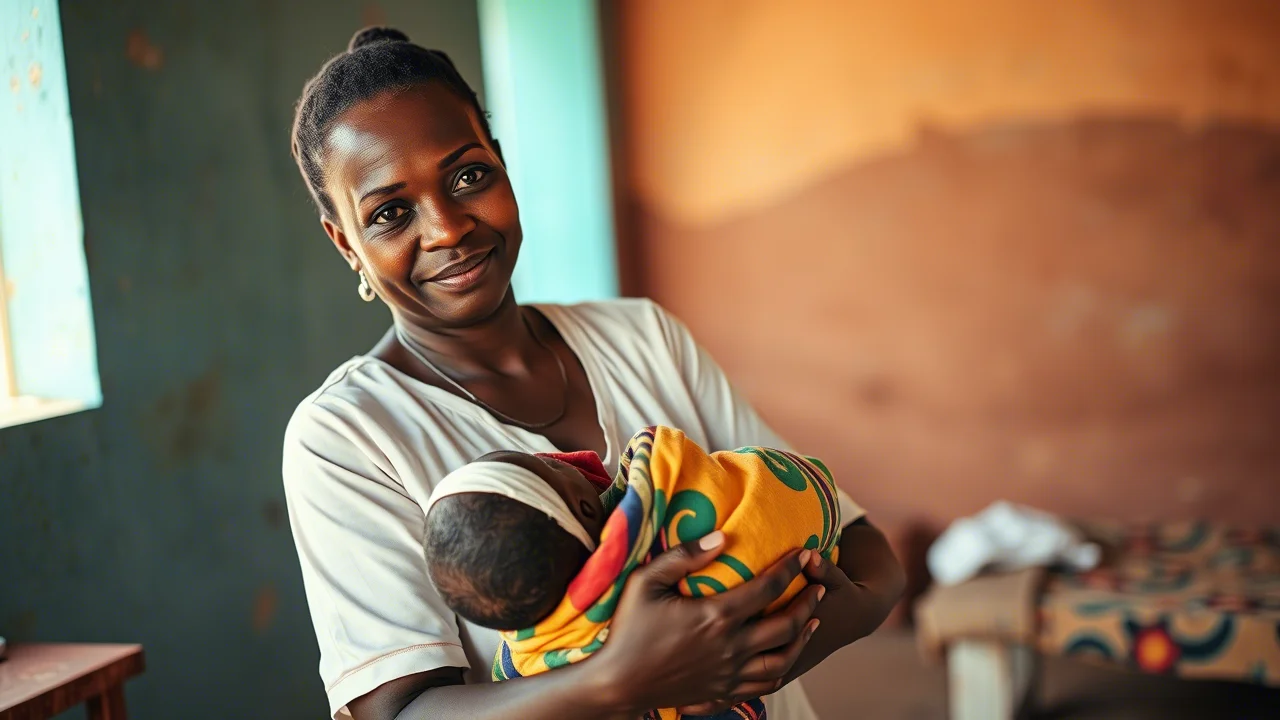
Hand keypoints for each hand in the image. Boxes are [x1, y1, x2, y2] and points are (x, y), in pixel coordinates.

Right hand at [591, 531, 823, 714]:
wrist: (618, 684)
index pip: (767, 588)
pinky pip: (766, 684)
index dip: (790, 568)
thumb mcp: (646, 582)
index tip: (804, 552)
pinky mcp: (723, 692)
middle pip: (786, 624)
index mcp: (715, 616)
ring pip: (784, 659)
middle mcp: (730, 647)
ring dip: (803, 637)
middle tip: (819, 585)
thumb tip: (722, 537)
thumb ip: (684, 556)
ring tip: (814, 620)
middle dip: (809, 602)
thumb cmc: (628, 629)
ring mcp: (729, 674)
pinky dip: (784, 668)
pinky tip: (787, 656)